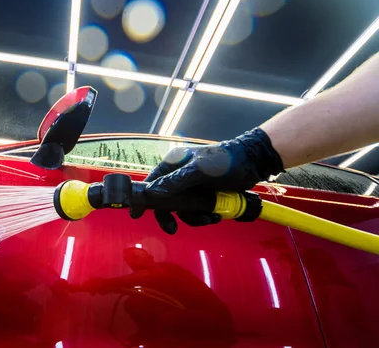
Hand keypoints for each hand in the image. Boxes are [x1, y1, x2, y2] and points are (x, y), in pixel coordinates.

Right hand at [130, 128, 283, 233]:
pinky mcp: (205, 196)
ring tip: (209, 218)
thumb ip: (177, 181)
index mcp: (174, 165)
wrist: (254, 162)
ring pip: (183, 209)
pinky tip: (216, 216)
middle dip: (171, 215)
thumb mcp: (201, 170)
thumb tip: (154, 193)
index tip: (136, 214)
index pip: (151, 183)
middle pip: (166, 201)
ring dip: (193, 218)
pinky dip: (204, 216)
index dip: (143, 198)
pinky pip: (197, 211)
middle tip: (173, 228)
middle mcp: (180, 176)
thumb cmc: (226, 161)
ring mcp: (193, 187)